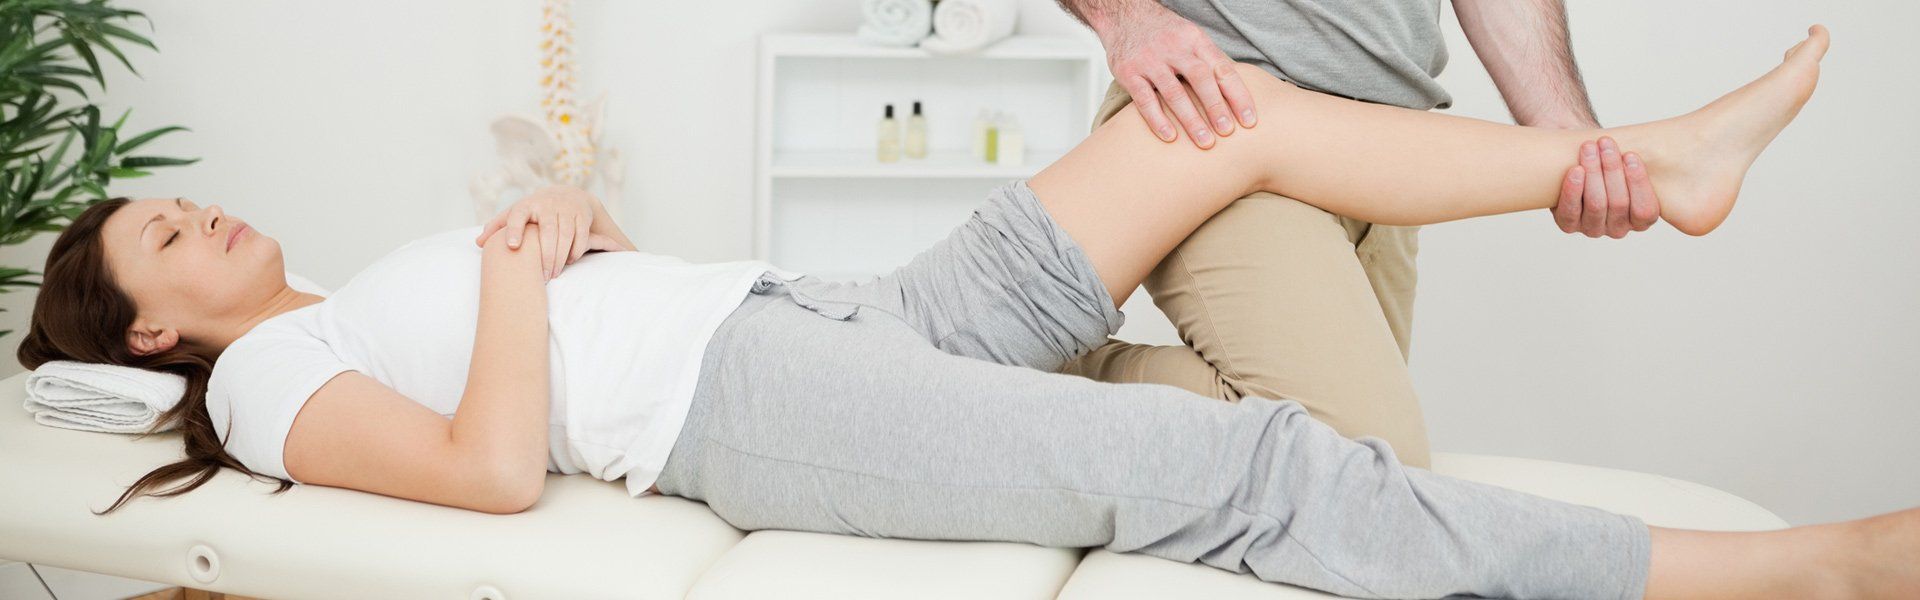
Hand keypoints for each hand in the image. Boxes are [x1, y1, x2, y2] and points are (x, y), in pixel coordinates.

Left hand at [475, 184, 618, 279]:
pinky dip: (576, 251)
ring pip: (565, 235)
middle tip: (542, 277)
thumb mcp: (516, 214)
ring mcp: (566, 209)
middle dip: (545, 256)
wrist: (568, 195)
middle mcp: (547, 205)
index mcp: (526, 205)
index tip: (511, 246)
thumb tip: (478, 243)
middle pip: (547, 232)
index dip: (513, 230)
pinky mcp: (581, 215)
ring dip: (560, 257)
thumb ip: (497, 227)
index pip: (517, 216)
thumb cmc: (535, 211)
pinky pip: (580, 236)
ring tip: (553, 274)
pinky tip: (569, 262)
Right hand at [1097, 4, 1254, 148]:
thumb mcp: (1190, 37)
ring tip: (1205, 142)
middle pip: (1200, 78)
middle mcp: (1174, 48)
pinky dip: (1157, 119)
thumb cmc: (1164, 33)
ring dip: (1191, 119)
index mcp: (1195, 40)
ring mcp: (1150, 60)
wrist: (1124, 15)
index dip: (1238, 95)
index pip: (1222, 68)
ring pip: (1174, 92)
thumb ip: (1209, 61)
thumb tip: (1236, 94)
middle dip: (1216, 107)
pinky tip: (1170, 137)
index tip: (1249, 120)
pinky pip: (1144, 99)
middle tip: (1227, 132)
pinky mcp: (1128, 72)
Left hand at [1553, 136, 1659, 237]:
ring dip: (1593, 172)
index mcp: (1641, 220)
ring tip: (1589, 148)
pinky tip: (1575, 170)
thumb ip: (1637, 164)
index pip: (1645, 209)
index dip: (1638, 182)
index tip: (1630, 154)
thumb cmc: (1609, 167)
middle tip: (1606, 143)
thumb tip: (1653, 140)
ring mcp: (1593, 228)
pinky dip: (1573, 189)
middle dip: (1612, 169)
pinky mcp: (1569, 225)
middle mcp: (1618, 229)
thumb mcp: (1628, 167)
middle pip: (1619, 203)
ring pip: (1596, 204)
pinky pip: (1570, 211)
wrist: (1579, 168)